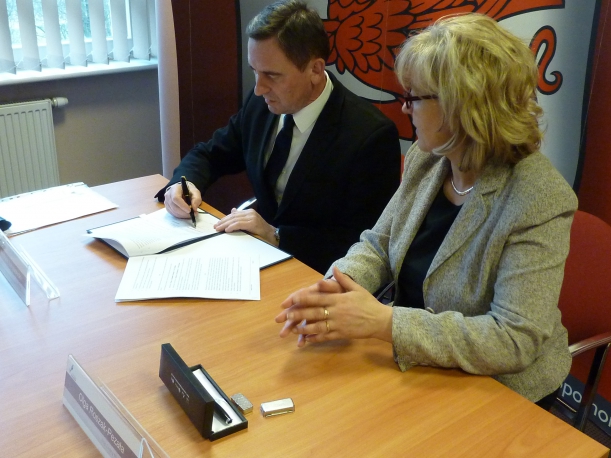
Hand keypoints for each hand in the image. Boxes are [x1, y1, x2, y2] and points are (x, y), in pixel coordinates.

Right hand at [164, 182, 201, 217]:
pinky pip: (172, 213)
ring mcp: (166, 201)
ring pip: (173, 211)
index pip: (176, 198)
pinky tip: (185, 214)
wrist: (183, 190)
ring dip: (182, 215)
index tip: (190, 210)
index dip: (182, 205)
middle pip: (174, 206)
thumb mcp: (195, 192)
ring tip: (191, 214)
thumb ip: (196, 199)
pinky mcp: (167, 207)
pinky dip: (180, 216)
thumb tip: (194, 208)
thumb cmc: (189, 190)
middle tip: (192, 214)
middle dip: (183, 212)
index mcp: (175, 188)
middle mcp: (168, 194)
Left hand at [214, 208, 276, 244]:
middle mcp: (250, 213)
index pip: (234, 214)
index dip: (225, 219)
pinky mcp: (252, 223)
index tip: (218, 223)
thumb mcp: (250, 222)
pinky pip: (239, 224)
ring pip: (235, 220)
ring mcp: (252, 217)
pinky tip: (227, 230)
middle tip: (215, 226)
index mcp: (249, 212)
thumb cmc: (261, 230)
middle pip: (233, 216)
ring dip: (225, 225)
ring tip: (219, 229)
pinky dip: (232, 227)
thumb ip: (241, 217)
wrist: (271, 234)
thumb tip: (233, 210)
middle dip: (223, 221)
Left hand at [276, 267, 392, 346]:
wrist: (380, 320)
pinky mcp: (341, 334)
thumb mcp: (357, 288)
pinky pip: (326, 336)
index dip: (303, 299)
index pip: (317, 298)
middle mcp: (336, 311)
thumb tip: (334, 268)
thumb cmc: (368, 303)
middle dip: (299, 314)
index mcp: (338, 299)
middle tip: (286, 316)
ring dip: (305, 328)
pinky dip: (315, 338)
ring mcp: (338, 324)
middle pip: (314, 312)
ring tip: (294, 329)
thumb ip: (343, 280)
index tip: (292, 299)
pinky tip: (307, 339)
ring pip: (318, 326)